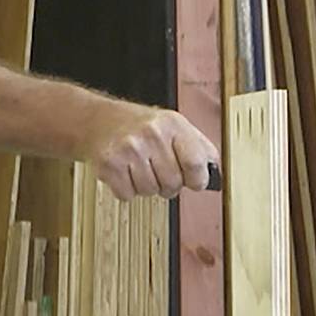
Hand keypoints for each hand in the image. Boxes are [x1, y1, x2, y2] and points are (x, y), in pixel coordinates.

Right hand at [85, 105, 219, 199]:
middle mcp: (151, 134)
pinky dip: (127, 190)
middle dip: (170, 184)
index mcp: (173, 125)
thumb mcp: (176, 127)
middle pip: (174, 183)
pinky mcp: (109, 163)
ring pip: (151, 191)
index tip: (194, 181)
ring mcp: (129, 149)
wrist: (99, 120)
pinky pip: (128, 195)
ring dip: (148, 187)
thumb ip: (201, 149)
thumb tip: (215, 174)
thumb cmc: (140, 126)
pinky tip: (126, 173)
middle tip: (160, 171)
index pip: (196, 164)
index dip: (198, 180)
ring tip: (141, 169)